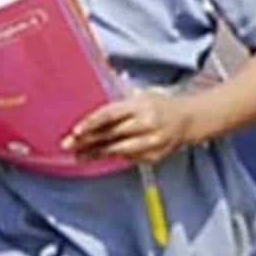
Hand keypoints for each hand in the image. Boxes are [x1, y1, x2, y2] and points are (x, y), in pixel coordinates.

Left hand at [64, 92, 199, 165]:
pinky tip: (100, 155)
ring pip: (118, 150)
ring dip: (96, 153)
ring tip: (79, 155)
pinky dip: (114, 156)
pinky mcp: (154, 156)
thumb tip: (91, 115)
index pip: (111, 114)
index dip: (91, 123)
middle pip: (111, 134)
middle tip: (68, 145)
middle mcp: (147, 123)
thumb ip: (118, 106)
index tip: (75, 131)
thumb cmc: (159, 105)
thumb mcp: (140, 97)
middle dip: (87, 141)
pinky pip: (129, 158)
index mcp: (141, 105)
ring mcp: (152, 142)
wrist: (188, 119)